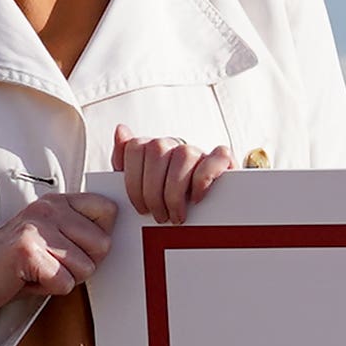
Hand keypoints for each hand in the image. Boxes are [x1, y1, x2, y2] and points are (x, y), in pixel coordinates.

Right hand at [0, 191, 119, 322]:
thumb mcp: (48, 242)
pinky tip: (24, 280)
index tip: (70, 250)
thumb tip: (115, 241)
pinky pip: (64, 282)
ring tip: (34, 272)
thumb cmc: (9, 267)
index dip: (97, 240)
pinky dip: (47, 289)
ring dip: (62, 280)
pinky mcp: (27, 250)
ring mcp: (37, 226)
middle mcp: (48, 207)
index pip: (108, 210)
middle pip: (103, 245)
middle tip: (48, 266)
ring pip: (85, 267)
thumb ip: (78, 235)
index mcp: (56, 201)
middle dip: (81, 266)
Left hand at [114, 130, 235, 223]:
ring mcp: (199, 151)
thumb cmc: (171, 202)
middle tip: (159, 216)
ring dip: (176, 192)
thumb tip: (120, 129)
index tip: (141, 208)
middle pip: (156, 152)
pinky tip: (196, 199)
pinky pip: (215, 158)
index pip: (136, 148)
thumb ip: (125, 159)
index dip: (133, 181)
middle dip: (153, 192)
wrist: (210, 214)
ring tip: (176, 215)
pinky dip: (203, 180)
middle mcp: (175, 145)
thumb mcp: (142, 185)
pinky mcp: (224, 160)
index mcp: (154, 148)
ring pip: (183, 155)